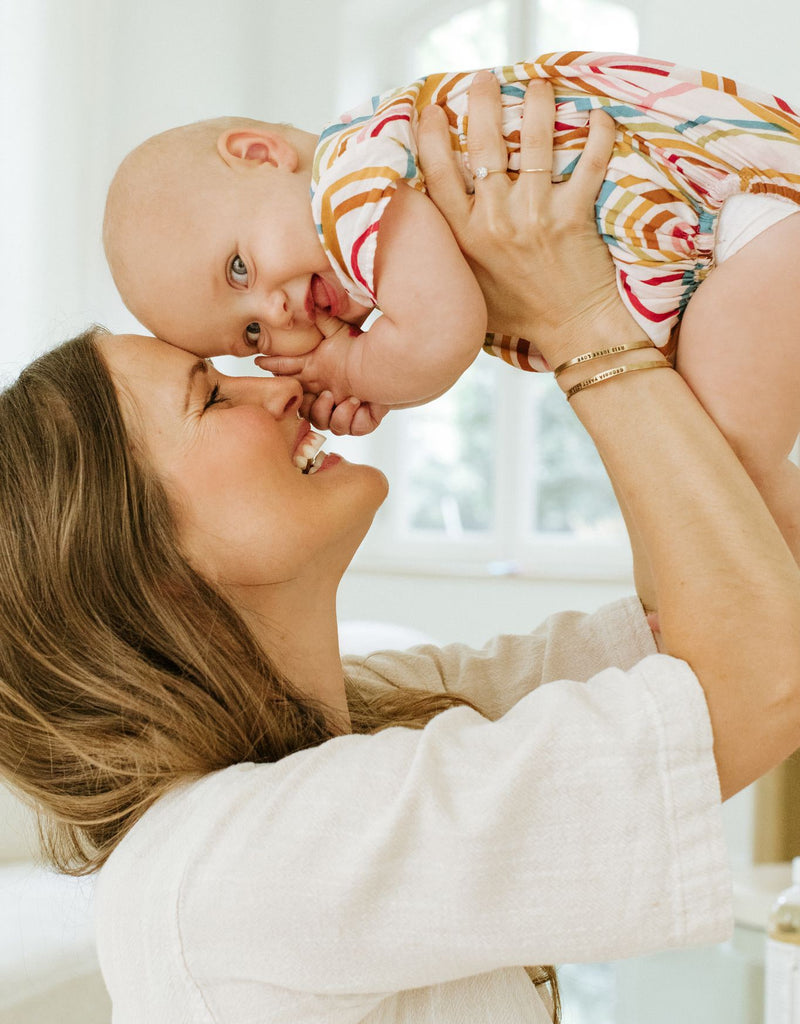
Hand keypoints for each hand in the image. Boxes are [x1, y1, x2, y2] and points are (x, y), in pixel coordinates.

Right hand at [256, 313, 388, 434]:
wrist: (402, 358)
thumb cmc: (368, 345)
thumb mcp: (339, 330)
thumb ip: (320, 319)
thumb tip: (306, 300)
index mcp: (317, 371)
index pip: (289, 374)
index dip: (276, 371)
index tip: (261, 362)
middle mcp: (328, 390)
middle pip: (303, 407)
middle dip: (305, 404)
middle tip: (317, 393)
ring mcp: (344, 405)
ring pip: (323, 422)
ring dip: (328, 413)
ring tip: (342, 398)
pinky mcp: (364, 417)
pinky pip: (350, 429)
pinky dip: (351, 419)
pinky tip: (358, 404)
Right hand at [417, 73, 637, 368]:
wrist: (570, 331)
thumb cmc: (519, 313)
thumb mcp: (469, 284)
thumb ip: (452, 250)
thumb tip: (431, 217)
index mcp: (464, 236)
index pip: (437, 174)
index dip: (430, 136)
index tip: (432, 109)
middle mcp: (495, 221)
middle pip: (483, 145)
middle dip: (482, 102)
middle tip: (486, 80)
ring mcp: (535, 216)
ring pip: (535, 142)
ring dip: (538, 105)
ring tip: (539, 85)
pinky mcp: (573, 217)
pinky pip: (589, 163)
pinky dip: (597, 135)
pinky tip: (596, 116)